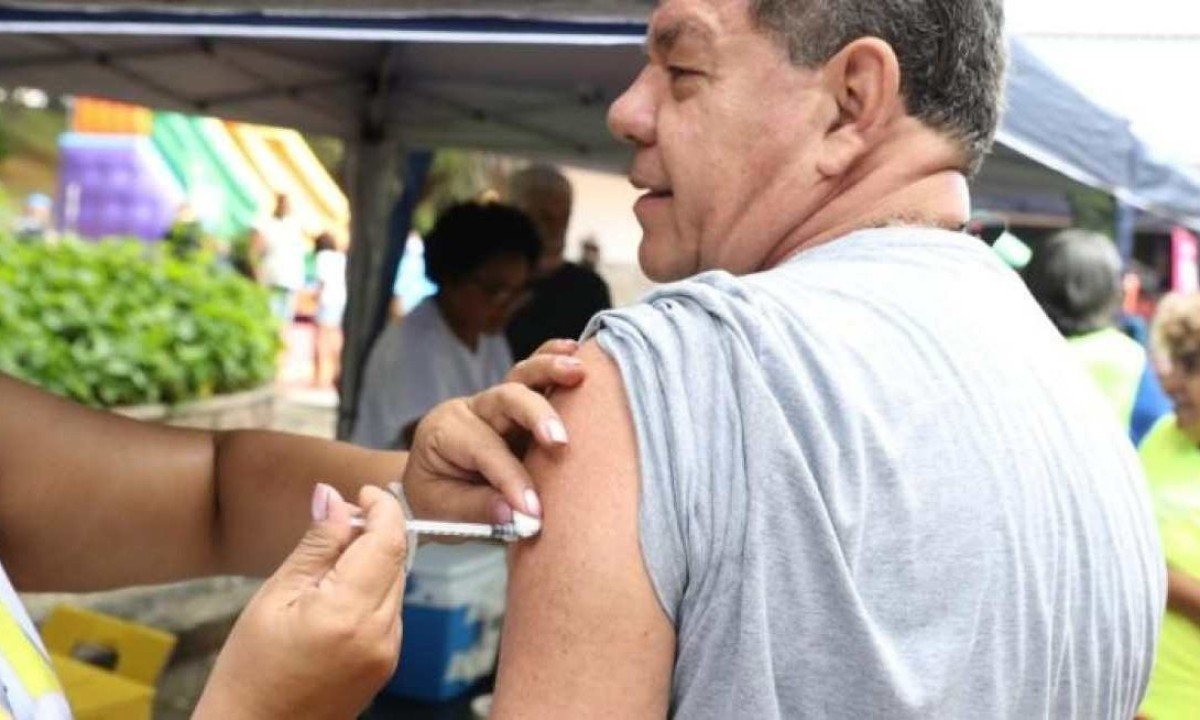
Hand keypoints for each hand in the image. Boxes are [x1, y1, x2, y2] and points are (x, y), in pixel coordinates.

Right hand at [194, 484, 407, 719]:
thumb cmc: (249, 671)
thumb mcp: (275, 595)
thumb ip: (315, 544)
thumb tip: (333, 497)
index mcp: (348, 613)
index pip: (389, 541)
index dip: (382, 508)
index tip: (364, 493)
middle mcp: (379, 634)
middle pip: (396, 560)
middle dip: (375, 532)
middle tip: (338, 522)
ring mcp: (388, 653)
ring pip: (396, 584)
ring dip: (372, 563)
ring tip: (327, 567)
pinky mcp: (387, 664)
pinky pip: (390, 611)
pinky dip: (371, 592)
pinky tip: (335, 598)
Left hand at [403, 338, 583, 523]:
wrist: (430, 485)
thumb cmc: (436, 498)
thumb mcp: (443, 512)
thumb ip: (479, 510)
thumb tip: (519, 515)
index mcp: (445, 432)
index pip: (485, 450)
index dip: (512, 479)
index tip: (533, 511)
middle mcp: (470, 409)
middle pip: (505, 399)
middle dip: (535, 416)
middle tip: (560, 441)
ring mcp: (495, 402)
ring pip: (522, 376)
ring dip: (550, 371)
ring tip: (578, 371)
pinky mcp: (517, 405)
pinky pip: (533, 376)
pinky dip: (552, 361)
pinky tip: (575, 350)